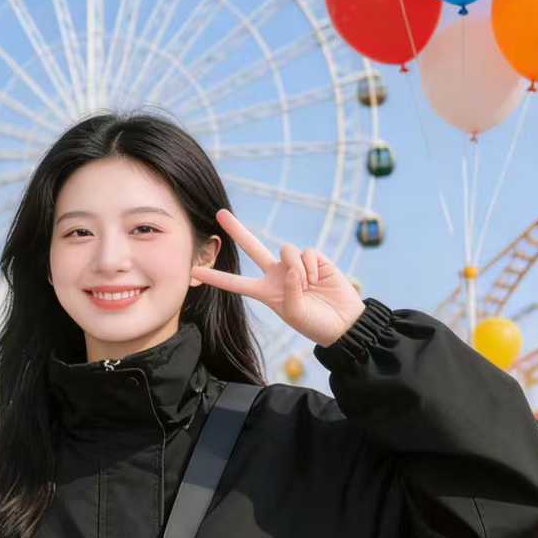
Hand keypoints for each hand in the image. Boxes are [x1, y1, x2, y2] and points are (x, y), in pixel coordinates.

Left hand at [191, 209, 365, 348]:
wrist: (343, 322)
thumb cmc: (315, 323)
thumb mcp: (295, 313)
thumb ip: (288, 290)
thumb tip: (291, 265)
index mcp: (266, 292)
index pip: (236, 283)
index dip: (216, 277)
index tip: (193, 272)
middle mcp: (277, 274)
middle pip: (252, 247)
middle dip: (237, 230)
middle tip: (219, 213)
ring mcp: (294, 265)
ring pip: (286, 250)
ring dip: (297, 269)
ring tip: (309, 287)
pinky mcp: (314, 258)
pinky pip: (305, 253)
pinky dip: (311, 268)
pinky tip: (319, 280)